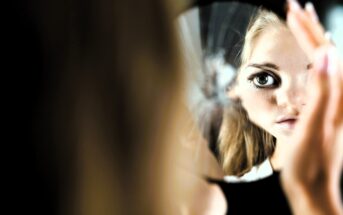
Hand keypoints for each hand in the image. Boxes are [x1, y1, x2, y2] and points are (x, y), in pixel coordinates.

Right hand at [282, 0, 342, 213]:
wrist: (312, 188)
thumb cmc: (309, 163)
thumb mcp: (313, 128)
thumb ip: (322, 92)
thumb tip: (327, 56)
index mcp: (337, 97)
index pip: (323, 53)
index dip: (307, 31)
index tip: (292, 10)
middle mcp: (339, 96)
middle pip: (328, 53)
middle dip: (311, 28)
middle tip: (296, 6)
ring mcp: (333, 103)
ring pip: (325, 62)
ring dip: (313, 39)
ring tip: (304, 22)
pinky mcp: (325, 109)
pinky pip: (322, 75)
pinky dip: (314, 58)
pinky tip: (313, 56)